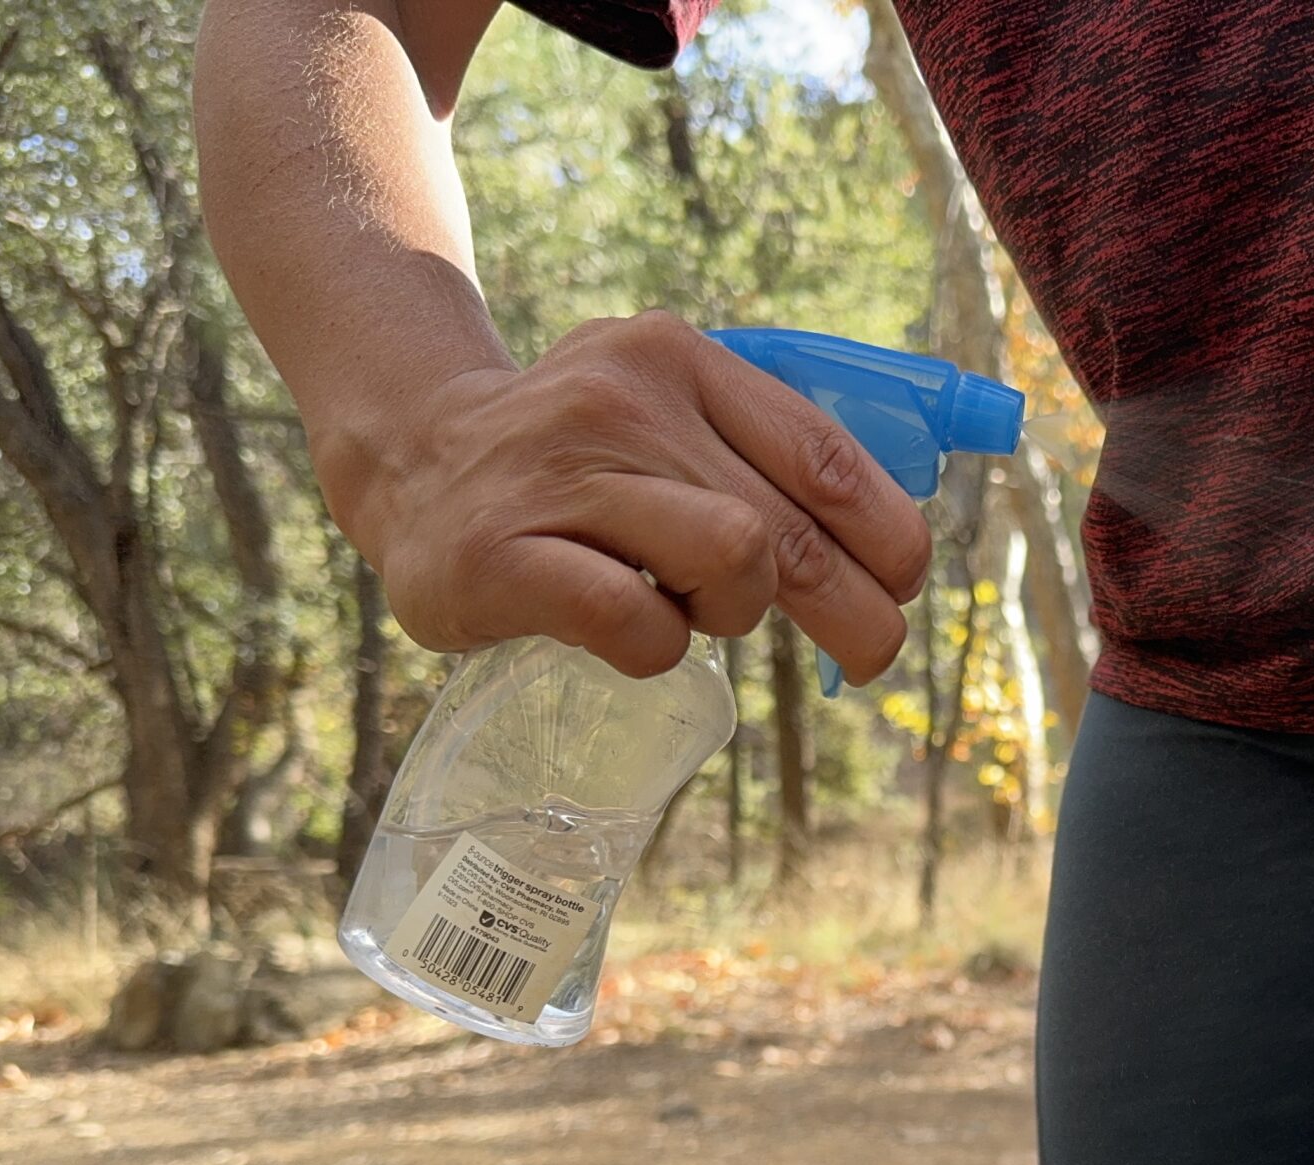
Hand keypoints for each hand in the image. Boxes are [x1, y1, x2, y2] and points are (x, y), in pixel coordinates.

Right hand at [334, 310, 931, 680]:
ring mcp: (559, 476)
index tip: (905, 585)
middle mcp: (624, 402)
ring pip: (733, 560)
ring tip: (688, 610)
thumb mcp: (666, 416)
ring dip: (732, 613)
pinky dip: (656, 648)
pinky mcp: (502, 555)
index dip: (890, 535)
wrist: (408, 456)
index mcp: (681, 359)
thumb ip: (759, 457)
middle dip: (851, 610)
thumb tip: (888, 548)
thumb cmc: (575, 463)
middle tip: (868, 657)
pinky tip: (633, 636)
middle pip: (790, 528)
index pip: (824, 454)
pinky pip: (635, 622)